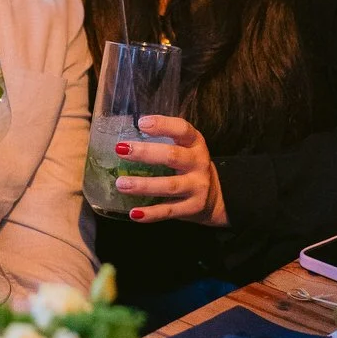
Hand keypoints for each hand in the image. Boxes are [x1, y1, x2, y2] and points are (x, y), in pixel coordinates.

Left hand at [114, 115, 228, 226]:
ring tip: (121, 183)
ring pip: (169, 185)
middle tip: (120, 150)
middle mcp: (199, 163)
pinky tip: (134, 213)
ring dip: (143, 185)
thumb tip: (126, 140)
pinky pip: (169, 210)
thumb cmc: (189, 167)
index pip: (182, 129)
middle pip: (172, 156)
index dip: (163, 125)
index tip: (141, 123)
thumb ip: (164, 141)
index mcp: (195, 143)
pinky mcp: (192, 208)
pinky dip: (151, 213)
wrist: (215, 197)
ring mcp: (197, 186)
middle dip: (145, 153)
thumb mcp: (185, 148)